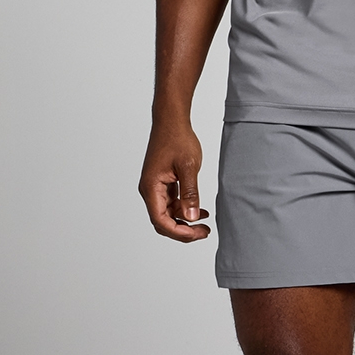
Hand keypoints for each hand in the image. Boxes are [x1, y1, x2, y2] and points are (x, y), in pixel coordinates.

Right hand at [139, 118, 210, 241]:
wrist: (171, 121)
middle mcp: (149, 190)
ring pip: (167, 214)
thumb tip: (192, 217)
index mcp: (151, 188)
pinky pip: (171, 204)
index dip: (179, 232)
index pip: (161, 221)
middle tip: (204, 232)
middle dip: (183, 231)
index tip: (198, 233)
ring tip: (205, 223)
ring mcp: (155, 187)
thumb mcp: (189, 166)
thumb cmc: (177, 139)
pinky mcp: (162, 183)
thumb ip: (190, 193)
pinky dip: (184, 209)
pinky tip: (200, 211)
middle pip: (162, 222)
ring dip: (185, 221)